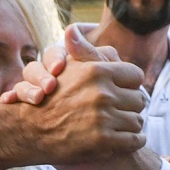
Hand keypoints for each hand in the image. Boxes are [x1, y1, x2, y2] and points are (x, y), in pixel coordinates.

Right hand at [0, 26, 111, 106]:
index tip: (58, 68)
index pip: (54, 54)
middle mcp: (45, 75)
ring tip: (36, 98)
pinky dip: (9, 97)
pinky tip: (7, 100)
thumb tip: (73, 29)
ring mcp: (34, 91)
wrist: (94, 130)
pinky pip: (12, 98)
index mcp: (62, 63)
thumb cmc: (106, 96)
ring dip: (25, 88)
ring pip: (22, 83)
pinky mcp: (25, 107)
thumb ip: (96, 57)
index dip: (54, 59)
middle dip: (39, 76)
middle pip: (34, 68)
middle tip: (48, 86)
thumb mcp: (101, 75)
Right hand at [8, 26, 146, 169]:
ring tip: (120, 125)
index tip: (123, 91)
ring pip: (137, 120)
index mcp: (97, 71)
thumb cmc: (50, 98)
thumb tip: (73, 28)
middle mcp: (102, 93)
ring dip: (130, 125)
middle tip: (121, 110)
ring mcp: (103, 118)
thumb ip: (80, 51)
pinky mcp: (103, 140)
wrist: (30, 131)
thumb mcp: (65, 69)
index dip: (130, 84)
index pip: (135, 75)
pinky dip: (134, 141)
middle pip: (139, 99)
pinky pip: (135, 139)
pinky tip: (126, 140)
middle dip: (131, 106)